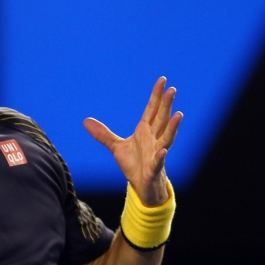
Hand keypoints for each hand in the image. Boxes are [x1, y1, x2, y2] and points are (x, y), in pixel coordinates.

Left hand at [83, 77, 181, 205]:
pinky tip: (163, 151)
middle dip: (166, 105)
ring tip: (179, 114)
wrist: (141, 185)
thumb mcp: (116, 147)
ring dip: (172, 127)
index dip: (156, 95)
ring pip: (166, 137)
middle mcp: (154, 139)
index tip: (162, 79)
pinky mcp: (154, 168)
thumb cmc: (134, 163)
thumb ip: (103, 134)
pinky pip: (158, 161)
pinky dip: (160, 156)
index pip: (152, 109)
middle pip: (161, 119)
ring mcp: (156, 153)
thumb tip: (85, 121)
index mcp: (145, 131)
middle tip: (172, 90)